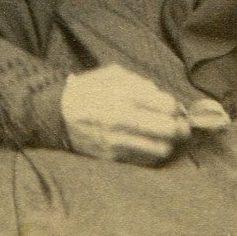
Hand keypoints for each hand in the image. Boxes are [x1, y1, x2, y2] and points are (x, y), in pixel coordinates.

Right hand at [61, 65, 228, 164]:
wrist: (57, 114)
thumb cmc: (89, 90)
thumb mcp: (113, 74)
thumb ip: (140, 82)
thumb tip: (163, 97)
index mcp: (123, 94)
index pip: (167, 105)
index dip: (175, 107)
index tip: (171, 108)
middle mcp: (121, 118)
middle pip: (170, 129)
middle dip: (179, 127)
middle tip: (177, 125)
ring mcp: (116, 140)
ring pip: (161, 149)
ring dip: (168, 143)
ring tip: (163, 137)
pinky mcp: (112, 157)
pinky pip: (145, 161)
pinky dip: (152, 154)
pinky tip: (147, 145)